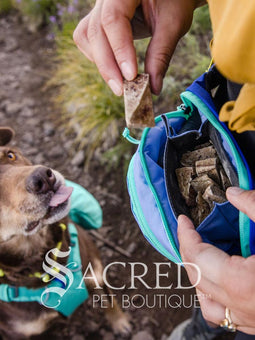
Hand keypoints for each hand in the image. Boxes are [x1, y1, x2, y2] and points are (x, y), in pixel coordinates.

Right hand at [73, 0, 200, 95]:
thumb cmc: (175, 0)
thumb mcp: (174, 23)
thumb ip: (161, 54)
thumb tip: (152, 88)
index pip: (113, 19)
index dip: (119, 50)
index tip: (131, 77)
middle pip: (95, 31)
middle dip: (107, 65)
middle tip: (121, 90)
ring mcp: (100, 7)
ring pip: (86, 36)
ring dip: (101, 62)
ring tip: (119, 82)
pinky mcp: (99, 19)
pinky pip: (87, 38)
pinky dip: (98, 56)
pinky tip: (114, 68)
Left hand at [178, 187, 254, 334]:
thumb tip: (234, 193)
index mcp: (242, 281)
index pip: (196, 255)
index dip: (186, 235)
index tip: (183, 220)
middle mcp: (240, 305)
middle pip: (196, 276)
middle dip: (188, 250)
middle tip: (190, 232)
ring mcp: (249, 320)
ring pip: (206, 301)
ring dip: (198, 275)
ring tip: (201, 254)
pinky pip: (222, 315)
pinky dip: (214, 296)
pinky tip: (221, 281)